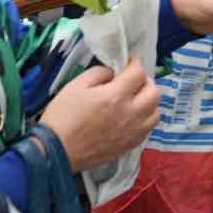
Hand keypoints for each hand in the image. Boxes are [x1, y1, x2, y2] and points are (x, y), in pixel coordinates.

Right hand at [39, 59, 159, 171]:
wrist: (56, 151)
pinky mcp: (129, 146)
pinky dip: (144, 119)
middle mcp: (130, 114)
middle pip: (154, 92)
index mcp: (116, 96)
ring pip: (155, 113)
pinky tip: (131, 117)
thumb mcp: (76, 85)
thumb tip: (113, 73)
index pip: (138, 73)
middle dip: (145, 82)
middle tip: (132, 81)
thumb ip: (99, 73)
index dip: (134, 63)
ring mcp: (132, 133)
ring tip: (134, 100)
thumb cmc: (63, 116)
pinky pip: (148, 129)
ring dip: (148, 102)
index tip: (128, 62)